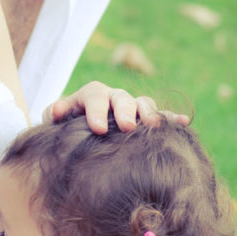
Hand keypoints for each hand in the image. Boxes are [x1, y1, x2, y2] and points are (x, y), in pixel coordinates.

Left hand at [46, 81, 188, 133]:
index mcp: (90, 96)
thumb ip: (53, 115)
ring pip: (142, 103)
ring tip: (155, 126)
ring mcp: (130, 108)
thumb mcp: (54, 124)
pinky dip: (171, 118)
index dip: (97, 110)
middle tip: (128, 127)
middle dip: (125, 111)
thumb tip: (55, 111)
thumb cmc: (63, 132)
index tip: (98, 129)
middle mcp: (112, 98)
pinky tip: (183, 122)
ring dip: (149, 113)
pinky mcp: (143, 120)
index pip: (94, 95)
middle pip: (122, 98)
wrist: (75, 140)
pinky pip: (160, 116)